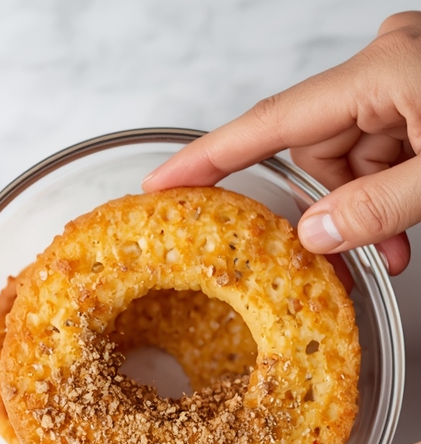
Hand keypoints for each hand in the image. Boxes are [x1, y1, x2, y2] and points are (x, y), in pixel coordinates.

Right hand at [143, 11, 420, 273]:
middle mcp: (383, 65)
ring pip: (349, 156)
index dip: (208, 157)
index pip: (270, 121)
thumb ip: (379, 206)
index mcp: (380, 71)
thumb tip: (315, 235)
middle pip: (314, 148)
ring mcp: (404, 74)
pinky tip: (401, 230)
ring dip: (362, 207)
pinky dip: (387, 191)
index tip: (160, 184)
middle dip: (325, 208)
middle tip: (339, 265)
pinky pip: (382, 149)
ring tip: (387, 255)